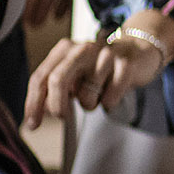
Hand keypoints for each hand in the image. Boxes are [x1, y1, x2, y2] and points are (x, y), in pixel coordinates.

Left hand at [23, 26, 169, 129]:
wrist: (140, 50)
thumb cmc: (102, 67)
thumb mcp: (74, 72)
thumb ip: (55, 87)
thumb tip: (38, 113)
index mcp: (64, 49)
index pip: (40, 77)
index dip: (33, 103)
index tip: (32, 124)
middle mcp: (83, 48)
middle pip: (57, 80)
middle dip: (56, 105)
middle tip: (62, 116)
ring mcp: (105, 55)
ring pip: (87, 95)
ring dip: (91, 103)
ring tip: (99, 93)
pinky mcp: (126, 64)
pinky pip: (110, 97)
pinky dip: (110, 103)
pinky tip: (113, 93)